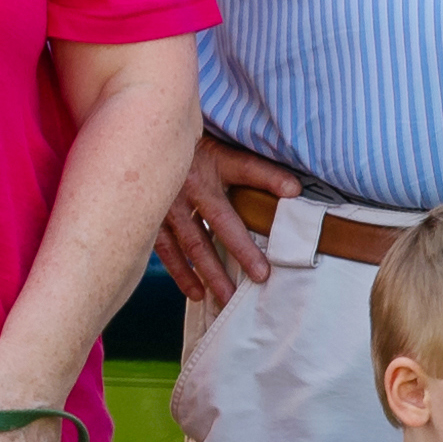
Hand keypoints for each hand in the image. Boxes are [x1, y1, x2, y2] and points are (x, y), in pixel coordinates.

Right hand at [156, 136, 299, 313]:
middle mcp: (191, 185)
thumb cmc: (193, 149)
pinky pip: (167, 250)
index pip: (248, 170)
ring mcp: (169, 204)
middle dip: (241, 250)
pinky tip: (195, 293)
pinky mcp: (152, 219)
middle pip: (221, 221)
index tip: (294, 193)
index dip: (270, 179)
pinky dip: (181, 273)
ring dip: (211, 272)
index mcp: (213, 164)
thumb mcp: (224, 149)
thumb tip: (295, 190)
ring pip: (193, 244)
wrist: (147, 144)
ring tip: (227, 297)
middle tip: (261, 276)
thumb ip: (258, 170)